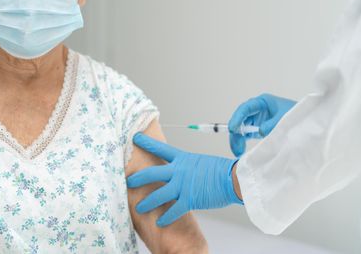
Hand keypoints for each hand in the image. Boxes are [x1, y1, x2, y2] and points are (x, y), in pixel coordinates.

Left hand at [127, 133, 241, 226]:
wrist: (233, 178)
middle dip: (137, 179)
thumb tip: (182, 172)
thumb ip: (188, 167)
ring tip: (138, 208)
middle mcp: (179, 171)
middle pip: (152, 174)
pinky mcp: (189, 199)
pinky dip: (165, 218)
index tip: (134, 138)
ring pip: (158, 195)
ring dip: (146, 203)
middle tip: (128, 181)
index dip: (146, 143)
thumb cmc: (221, 170)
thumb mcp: (200, 162)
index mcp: (183, 159)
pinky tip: (159, 223)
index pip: (160, 149)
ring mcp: (183, 185)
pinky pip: (173, 211)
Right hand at [228, 93, 295, 156]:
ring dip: (238, 139)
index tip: (233, 129)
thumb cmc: (297, 115)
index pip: (246, 108)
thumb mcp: (285, 119)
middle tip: (235, 145)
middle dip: (236, 132)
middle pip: (241, 119)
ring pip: (242, 128)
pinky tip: (241, 149)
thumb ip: (272, 124)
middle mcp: (257, 110)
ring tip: (238, 151)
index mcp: (263, 102)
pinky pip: (247, 134)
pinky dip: (242, 141)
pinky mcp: (258, 128)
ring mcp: (257, 119)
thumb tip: (260, 131)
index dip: (238, 118)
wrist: (307, 122)